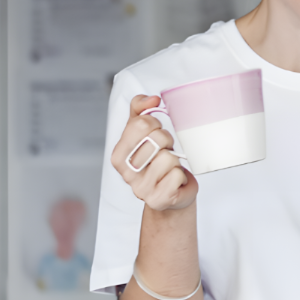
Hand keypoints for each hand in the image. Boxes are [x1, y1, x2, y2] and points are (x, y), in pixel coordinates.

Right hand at [111, 95, 198, 211]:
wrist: (171, 193)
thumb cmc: (158, 160)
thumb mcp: (145, 132)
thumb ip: (141, 109)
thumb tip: (152, 99)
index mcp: (119, 154)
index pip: (140, 124)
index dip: (155, 124)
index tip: (156, 133)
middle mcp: (126, 173)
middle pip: (156, 139)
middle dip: (167, 141)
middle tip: (165, 151)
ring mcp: (141, 189)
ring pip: (169, 158)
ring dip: (175, 159)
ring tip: (169, 167)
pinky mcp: (159, 200)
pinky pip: (177, 175)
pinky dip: (181, 176)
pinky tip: (174, 180)